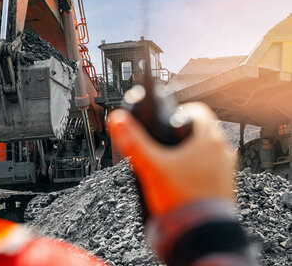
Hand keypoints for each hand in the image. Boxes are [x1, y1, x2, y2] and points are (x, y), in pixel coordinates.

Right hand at [107, 102, 236, 215]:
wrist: (203, 233)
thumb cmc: (183, 200)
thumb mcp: (150, 166)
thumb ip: (133, 141)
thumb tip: (117, 119)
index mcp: (209, 139)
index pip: (197, 110)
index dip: (178, 113)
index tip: (165, 122)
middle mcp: (222, 151)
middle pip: (200, 130)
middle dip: (181, 134)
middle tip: (163, 145)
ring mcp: (226, 169)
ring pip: (207, 149)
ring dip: (191, 151)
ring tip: (171, 164)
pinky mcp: (225, 185)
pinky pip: (211, 167)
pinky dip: (198, 168)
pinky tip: (181, 181)